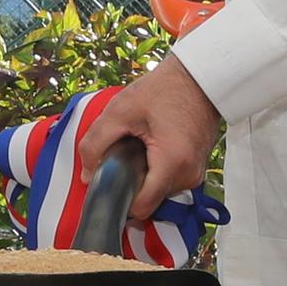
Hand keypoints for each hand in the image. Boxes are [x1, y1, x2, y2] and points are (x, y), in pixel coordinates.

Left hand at [88, 54, 220, 210]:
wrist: (199, 77)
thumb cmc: (164, 89)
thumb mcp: (120, 111)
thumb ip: (95, 144)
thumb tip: (87, 174)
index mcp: (171, 163)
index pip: (142, 208)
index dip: (120, 202)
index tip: (108, 185)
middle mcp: (188, 174)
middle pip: (150, 202)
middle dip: (131, 186)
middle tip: (122, 157)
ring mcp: (196, 172)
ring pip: (160, 193)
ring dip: (145, 179)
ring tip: (138, 150)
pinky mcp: (197, 167)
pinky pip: (170, 182)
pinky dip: (157, 172)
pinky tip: (152, 149)